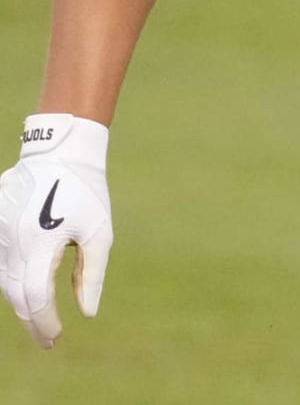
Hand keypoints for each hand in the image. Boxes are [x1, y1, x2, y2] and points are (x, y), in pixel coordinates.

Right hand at [0, 114, 111, 347]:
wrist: (60, 154)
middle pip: (16, 294)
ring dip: (20, 301)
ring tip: (39, 316)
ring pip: (4, 281)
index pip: (37, 297)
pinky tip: (24, 289)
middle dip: (31, 320)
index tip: (55, 337)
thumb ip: (91, 274)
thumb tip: (87, 313)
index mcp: (42, 243)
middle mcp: (13, 242)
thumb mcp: (98, 232)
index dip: (44, 323)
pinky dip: (10, 280)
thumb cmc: (85, 192)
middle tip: (47, 337)